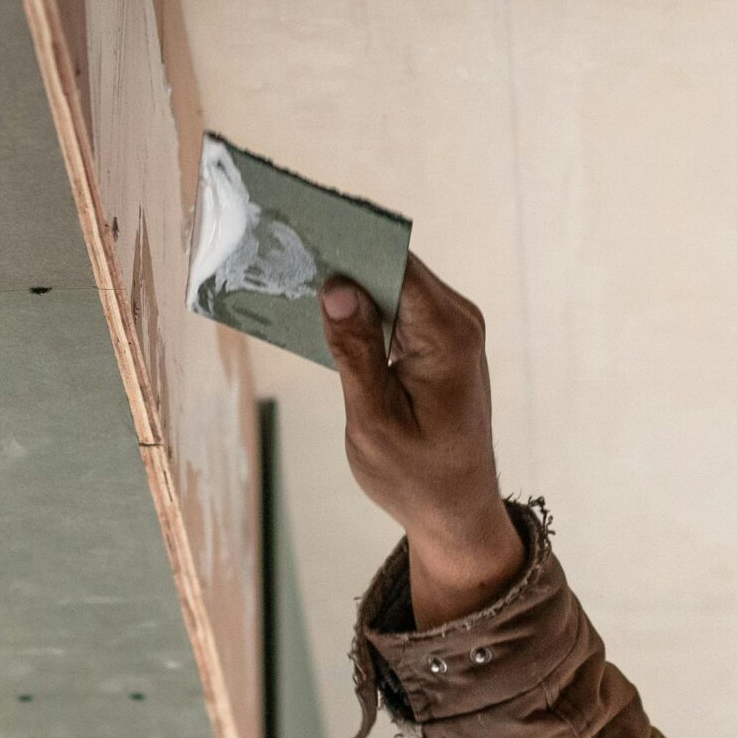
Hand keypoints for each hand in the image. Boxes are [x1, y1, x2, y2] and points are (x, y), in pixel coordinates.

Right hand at [321, 254, 525, 626]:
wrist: (457, 512)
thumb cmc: (417, 476)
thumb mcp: (374, 421)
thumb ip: (354, 352)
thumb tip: (335, 287)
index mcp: (447, 335)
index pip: (393, 265)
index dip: (347, 241)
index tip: (301, 225)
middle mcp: (456, 321)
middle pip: (390, 266)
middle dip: (339, 257)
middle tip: (280, 247)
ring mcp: (450, 329)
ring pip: (389, 283)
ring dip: (345, 281)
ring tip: (287, 271)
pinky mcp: (437, 341)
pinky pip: (394, 306)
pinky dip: (358, 305)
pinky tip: (315, 307)